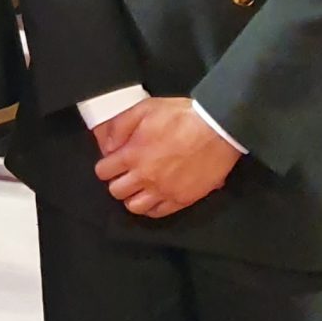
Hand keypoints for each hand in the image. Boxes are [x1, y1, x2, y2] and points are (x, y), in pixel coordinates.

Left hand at [94, 96, 240, 218]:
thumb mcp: (145, 108)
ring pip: (134, 207)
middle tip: (127, 174)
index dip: (106, 166)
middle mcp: (145, 177)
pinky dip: (152, 207)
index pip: (103, 172)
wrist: (218, 129)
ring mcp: (164, 191)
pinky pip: (158, 213)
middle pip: (116, 191)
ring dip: (133, 197)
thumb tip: (108, 146)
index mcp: (132, 155)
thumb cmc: (181, 116)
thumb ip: (120, 126)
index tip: (114, 162)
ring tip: (140, 187)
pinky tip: (155, 196)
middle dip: (117, 182)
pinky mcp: (182, 199)